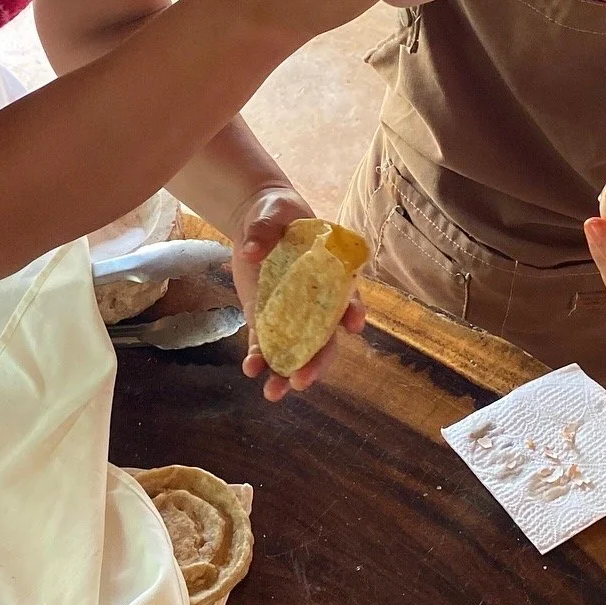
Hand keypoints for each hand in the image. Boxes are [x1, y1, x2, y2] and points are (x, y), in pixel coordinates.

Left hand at [228, 185, 365, 401]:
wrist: (257, 220)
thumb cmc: (277, 212)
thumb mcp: (272, 212)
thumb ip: (264, 230)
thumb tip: (251, 252)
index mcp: (330, 274)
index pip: (349, 296)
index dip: (354, 311)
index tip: (354, 326)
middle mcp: (315, 301)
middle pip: (324, 338)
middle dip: (316, 362)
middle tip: (302, 381)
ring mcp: (291, 313)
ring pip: (296, 350)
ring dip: (286, 373)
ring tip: (273, 393)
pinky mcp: (266, 316)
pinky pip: (265, 343)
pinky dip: (260, 358)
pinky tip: (251, 370)